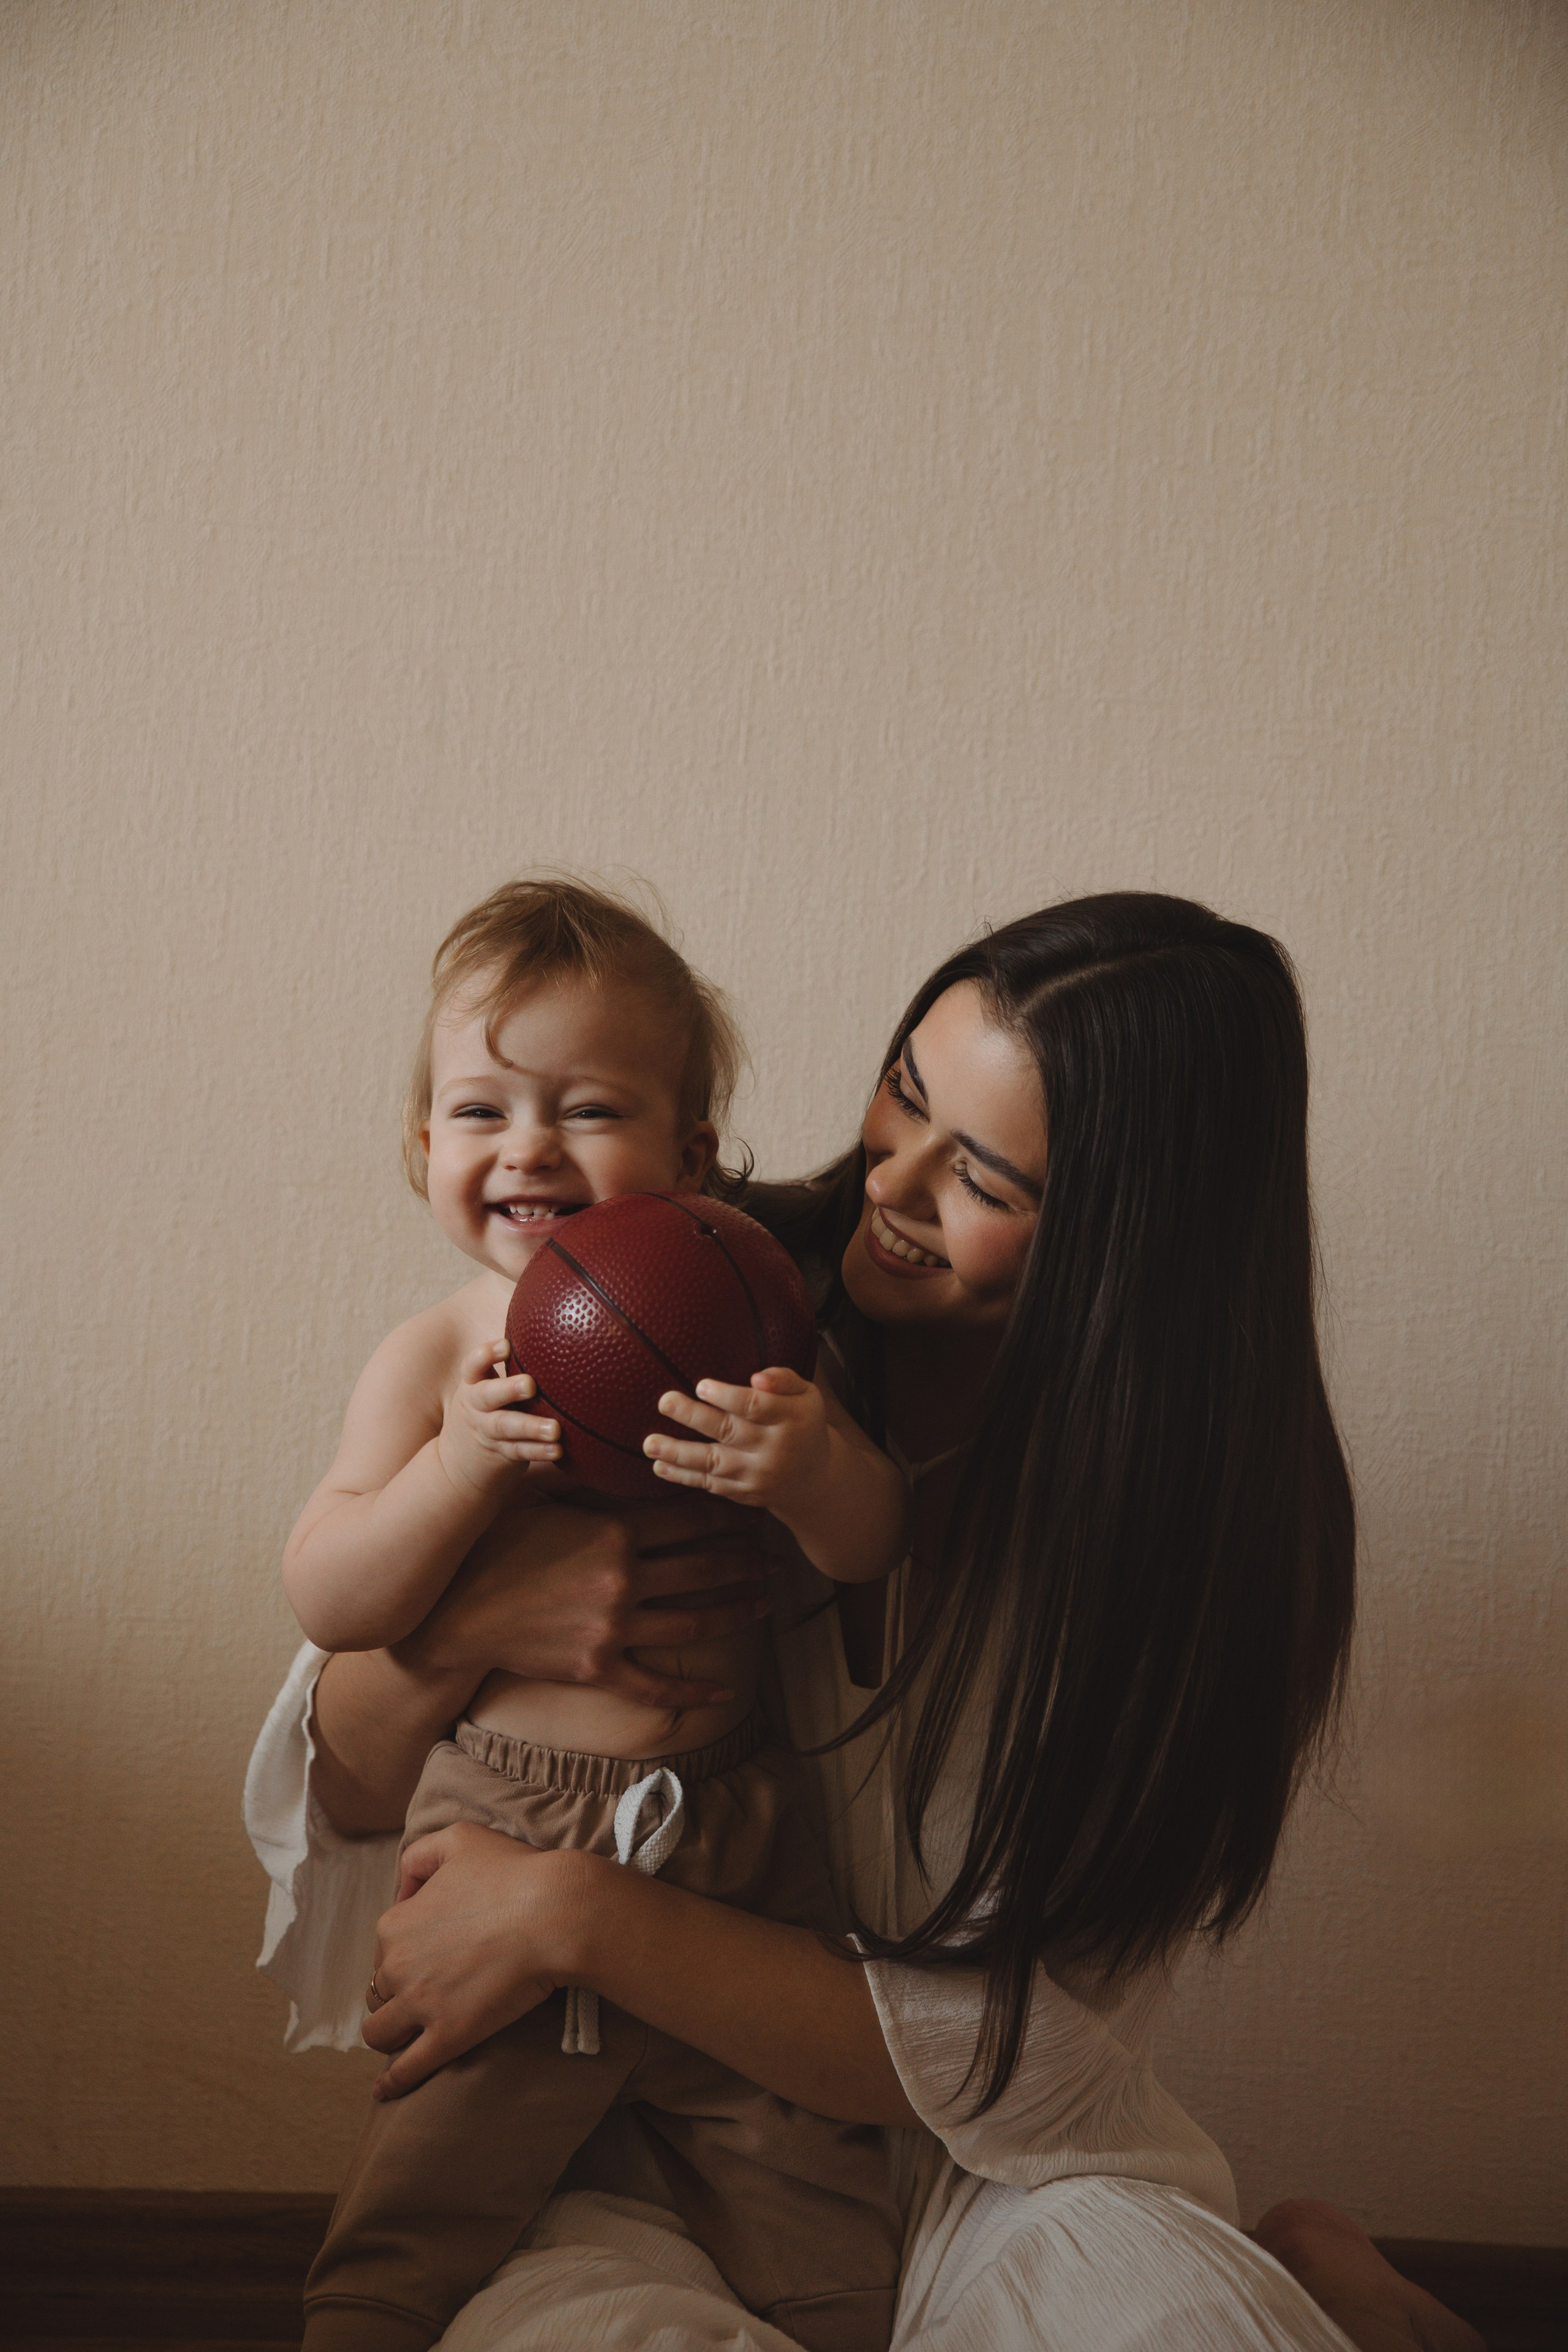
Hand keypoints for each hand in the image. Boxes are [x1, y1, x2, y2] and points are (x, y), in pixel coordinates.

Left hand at [363, 1822, 606, 2097]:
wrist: (555, 1913)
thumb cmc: (513, 1872)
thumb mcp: (459, 1838)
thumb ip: (420, 1856)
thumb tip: (403, 1888)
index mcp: (395, 1923)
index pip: (384, 1946)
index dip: (405, 1949)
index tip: (429, 1952)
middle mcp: (397, 1966)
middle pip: (378, 1991)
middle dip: (395, 1992)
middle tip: (424, 1992)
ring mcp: (420, 2005)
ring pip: (380, 2033)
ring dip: (389, 2033)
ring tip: (405, 2035)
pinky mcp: (447, 2036)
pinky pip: (405, 2069)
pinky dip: (391, 2082)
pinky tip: (385, 2090)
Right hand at [396, 1495, 772, 1710]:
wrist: (458, 1611)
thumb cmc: (498, 1546)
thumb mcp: (544, 1500)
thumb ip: (583, 1476)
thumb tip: (605, 1437)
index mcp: (614, 1533)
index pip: (688, 1519)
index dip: (726, 1515)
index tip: (749, 1511)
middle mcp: (623, 1579)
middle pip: (703, 1569)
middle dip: (745, 1562)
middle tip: (774, 1559)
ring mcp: (614, 1628)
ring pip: (694, 1623)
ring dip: (736, 1613)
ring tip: (764, 1604)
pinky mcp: (600, 1668)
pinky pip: (657, 1685)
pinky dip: (693, 1693)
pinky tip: (723, 1693)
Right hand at [435, 1342, 562, 1496]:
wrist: (457, 1464)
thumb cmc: (487, 1410)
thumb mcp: (486, 1387)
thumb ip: (511, 1367)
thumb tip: (552, 1329)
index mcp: (473, 1384)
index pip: (473, 1365)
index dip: (487, 1354)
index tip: (506, 1345)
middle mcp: (477, 1407)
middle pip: (487, 1396)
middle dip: (508, 1389)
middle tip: (530, 1384)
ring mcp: (487, 1432)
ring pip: (506, 1427)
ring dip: (531, 1427)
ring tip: (554, 1429)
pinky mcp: (501, 1454)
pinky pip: (520, 1452)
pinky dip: (539, 1451)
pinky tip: (558, 1450)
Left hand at [643, 1367, 828, 1512]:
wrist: (813, 1480)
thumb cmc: (802, 1423)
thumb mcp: (807, 1396)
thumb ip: (784, 1380)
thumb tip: (756, 1377)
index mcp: (791, 1419)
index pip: (757, 1407)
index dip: (728, 1397)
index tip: (701, 1385)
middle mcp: (774, 1449)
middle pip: (729, 1431)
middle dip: (694, 1417)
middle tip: (665, 1401)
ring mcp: (757, 1475)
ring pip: (713, 1462)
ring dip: (678, 1453)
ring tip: (650, 1443)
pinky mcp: (743, 1493)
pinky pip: (710, 1484)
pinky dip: (683, 1477)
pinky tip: (659, 1465)